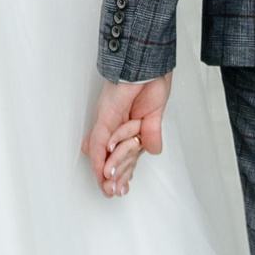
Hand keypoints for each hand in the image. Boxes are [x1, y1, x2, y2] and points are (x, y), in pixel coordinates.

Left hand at [83, 75, 170, 196]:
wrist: (149, 61)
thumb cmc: (152, 78)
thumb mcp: (155, 112)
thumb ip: (151, 132)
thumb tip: (154, 150)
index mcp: (128, 124)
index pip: (123, 152)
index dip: (123, 171)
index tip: (122, 188)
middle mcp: (115, 123)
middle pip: (114, 155)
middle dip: (115, 177)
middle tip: (114, 193)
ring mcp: (109, 119)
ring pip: (107, 151)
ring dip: (112, 169)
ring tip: (111, 187)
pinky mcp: (105, 114)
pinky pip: (100, 139)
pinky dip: (100, 155)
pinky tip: (100, 170)